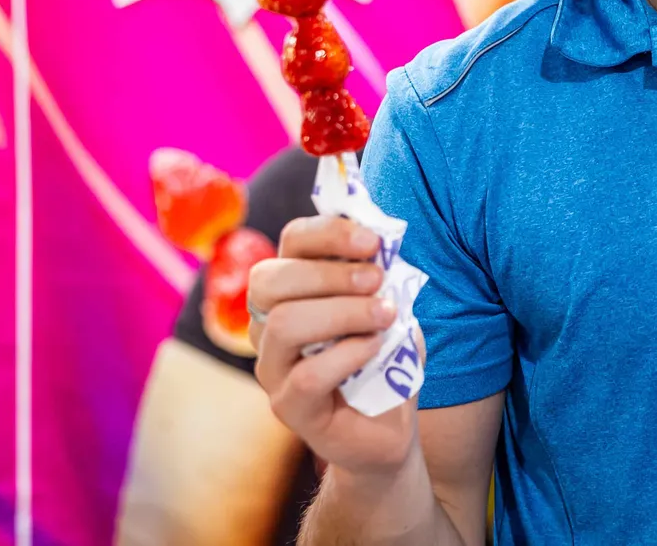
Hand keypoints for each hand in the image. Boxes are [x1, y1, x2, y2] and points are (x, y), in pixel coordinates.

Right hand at [250, 216, 423, 474]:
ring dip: (344, 312)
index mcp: (292, 289)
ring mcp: (272, 368)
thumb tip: (381, 245)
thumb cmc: (384, 356)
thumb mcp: (388, 305)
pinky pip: (308, 375)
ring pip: (285, 324)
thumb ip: (380, 277)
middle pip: (271, 279)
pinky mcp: (287, 407)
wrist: (388, 425)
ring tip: (384, 316)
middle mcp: (268, 324)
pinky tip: (375, 349)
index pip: (291, 241)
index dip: (329, 231)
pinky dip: (350, 354)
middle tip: (377, 281)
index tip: (372, 242)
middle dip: (331, 273)